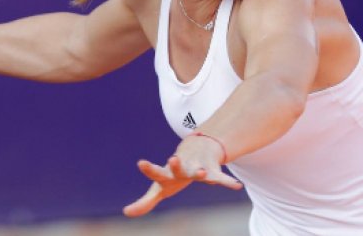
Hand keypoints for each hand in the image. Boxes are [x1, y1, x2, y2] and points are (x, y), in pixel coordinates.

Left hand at [123, 134, 241, 216]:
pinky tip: (236, 186)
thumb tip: (126, 212)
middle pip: (178, 168)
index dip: (149, 168)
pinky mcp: (212, 171)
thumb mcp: (160, 189)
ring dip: (201, 173)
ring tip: (202, 174)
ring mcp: (197, 168)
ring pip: (200, 171)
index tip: (140, 162)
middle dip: (176, 165)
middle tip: (172, 158)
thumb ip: (145, 202)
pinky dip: (228, 183)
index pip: (156, 172)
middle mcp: (182, 168)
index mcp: (168, 174)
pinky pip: (221, 178)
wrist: (198, 150)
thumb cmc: (175, 174)